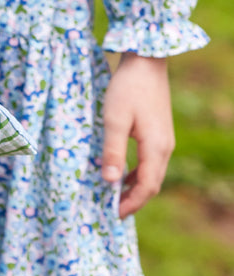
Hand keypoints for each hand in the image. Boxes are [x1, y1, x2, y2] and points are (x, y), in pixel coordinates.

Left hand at [101, 53, 173, 217]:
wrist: (146, 61)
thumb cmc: (127, 88)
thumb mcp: (114, 119)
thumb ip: (113, 151)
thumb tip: (110, 181)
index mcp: (156, 148)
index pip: (146, 187)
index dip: (130, 203)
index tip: (113, 214)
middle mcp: (165, 148)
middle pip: (152, 184)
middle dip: (133, 199)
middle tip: (112, 209)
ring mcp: (164, 140)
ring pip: (152, 173)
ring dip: (135, 186)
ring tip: (114, 195)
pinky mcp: (159, 132)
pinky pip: (151, 161)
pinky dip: (137, 172)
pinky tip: (122, 171)